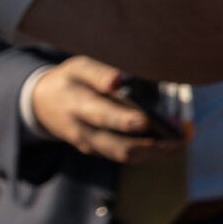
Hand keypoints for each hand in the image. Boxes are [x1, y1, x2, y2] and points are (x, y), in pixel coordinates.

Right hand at [29, 56, 185, 164]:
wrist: (41, 104)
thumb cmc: (69, 80)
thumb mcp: (78, 68)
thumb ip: (98, 73)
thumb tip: (117, 80)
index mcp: (78, 105)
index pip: (102, 116)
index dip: (123, 120)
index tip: (145, 120)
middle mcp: (83, 130)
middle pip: (117, 146)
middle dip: (151, 145)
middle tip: (178, 139)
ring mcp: (89, 144)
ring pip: (123, 155)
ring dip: (154, 152)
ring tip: (181, 141)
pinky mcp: (96, 149)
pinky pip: (122, 155)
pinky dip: (146, 152)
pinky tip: (168, 143)